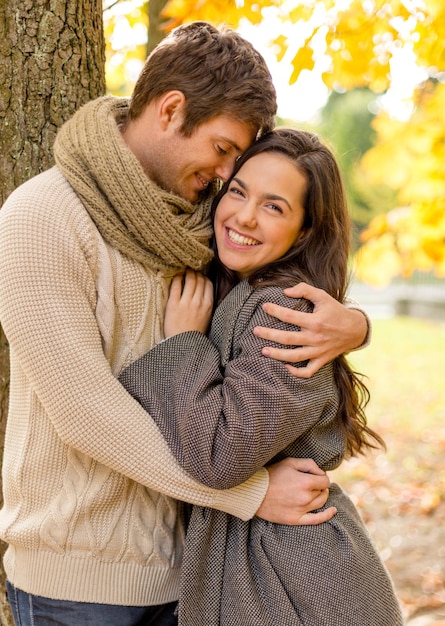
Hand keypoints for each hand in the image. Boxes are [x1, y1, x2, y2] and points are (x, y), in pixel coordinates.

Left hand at [164, 270, 213, 337]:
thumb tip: (204, 288)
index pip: (208, 283)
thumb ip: (207, 303)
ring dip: (187, 273)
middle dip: (195, 273)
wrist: (183, 344)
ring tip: (184, 272)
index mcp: (208, 305)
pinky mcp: (173, 304)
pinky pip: (176, 286)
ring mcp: (186, 303)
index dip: (203, 277)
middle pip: (199, 280)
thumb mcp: (207, 317)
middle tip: (191, 271)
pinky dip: (177, 278)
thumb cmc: (195, 331)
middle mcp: (198, 302)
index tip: (199, 276)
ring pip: (189, 280)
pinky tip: (176, 277)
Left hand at [253, 282, 367, 378]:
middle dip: (269, 335)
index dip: (275, 310)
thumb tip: (285, 291)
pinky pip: (308, 371)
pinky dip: (297, 372)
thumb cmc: (335, 311)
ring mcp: (318, 351)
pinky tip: (285, 367)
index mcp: (315, 321)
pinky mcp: (322, 360)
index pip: (290, 316)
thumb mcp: (323, 296)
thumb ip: (305, 290)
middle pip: (288, 338)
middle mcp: (315, 337)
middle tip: (255, 331)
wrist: (355, 329)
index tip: (264, 307)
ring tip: (263, 351)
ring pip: (295, 356)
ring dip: (278, 355)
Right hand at [255, 457, 336, 524]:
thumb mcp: (290, 462)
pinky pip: (316, 520)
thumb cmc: (271, 475)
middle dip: (319, 485)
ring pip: (321, 503)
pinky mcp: (295, 519)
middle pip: (323, 491)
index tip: (314, 475)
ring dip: (320, 496)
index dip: (321, 476)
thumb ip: (309, 464)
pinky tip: (333, 511)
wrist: (254, 492)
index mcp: (305, 482)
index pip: (325, 480)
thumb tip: (321, 472)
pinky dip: (327, 515)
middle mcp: (306, 497)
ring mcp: (301, 510)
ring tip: (314, 491)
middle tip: (310, 482)